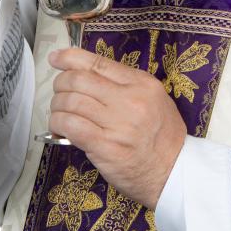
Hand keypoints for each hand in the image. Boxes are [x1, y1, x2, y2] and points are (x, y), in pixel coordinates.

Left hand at [48, 47, 186, 209]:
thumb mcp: (153, 98)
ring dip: (57, 106)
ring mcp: (117, 123)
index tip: (56, 58)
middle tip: (58, 92)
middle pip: (79, 80)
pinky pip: (71, 126)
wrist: (174, 172)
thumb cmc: (162, 136)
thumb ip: (124, 84)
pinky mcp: (105, 147)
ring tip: (59, 113)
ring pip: (71, 102)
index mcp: (140, 83)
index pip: (98, 62)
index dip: (70, 57)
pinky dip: (58, 124)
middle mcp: (129, 99)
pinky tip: (59, 128)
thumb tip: (88, 73)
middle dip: (60, 83)